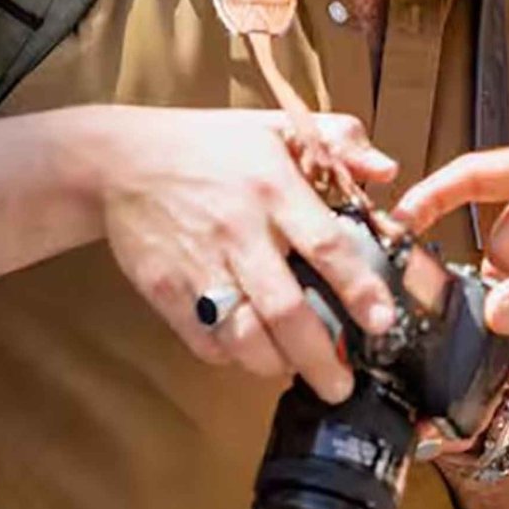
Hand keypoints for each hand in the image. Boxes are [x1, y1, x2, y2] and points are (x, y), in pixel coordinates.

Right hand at [99, 108, 398, 402]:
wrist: (121, 159)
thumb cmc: (214, 145)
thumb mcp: (280, 124)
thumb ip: (341, 139)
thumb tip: (387, 169)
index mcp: (275, 190)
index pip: (326, 247)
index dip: (359, 289)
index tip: (383, 321)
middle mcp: (239, 232)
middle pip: (286, 310)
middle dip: (319, 357)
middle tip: (341, 384)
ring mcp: (198, 264)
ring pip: (243, 335)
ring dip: (274, 365)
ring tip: (296, 371)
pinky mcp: (164, 289)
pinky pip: (202, 339)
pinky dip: (230, 357)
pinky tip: (250, 355)